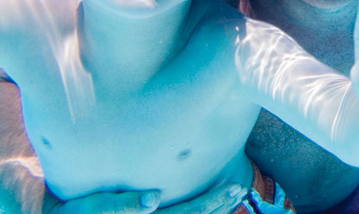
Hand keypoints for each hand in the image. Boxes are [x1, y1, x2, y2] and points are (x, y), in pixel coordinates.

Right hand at [42, 184, 245, 213]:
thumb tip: (155, 199)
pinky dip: (198, 210)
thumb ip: (124, 205)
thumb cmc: (77, 211)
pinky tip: (210, 203)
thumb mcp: (96, 207)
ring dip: (214, 209)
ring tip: (234, 194)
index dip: (214, 201)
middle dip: (220, 204)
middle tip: (241, 187)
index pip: (190, 213)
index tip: (235, 186)